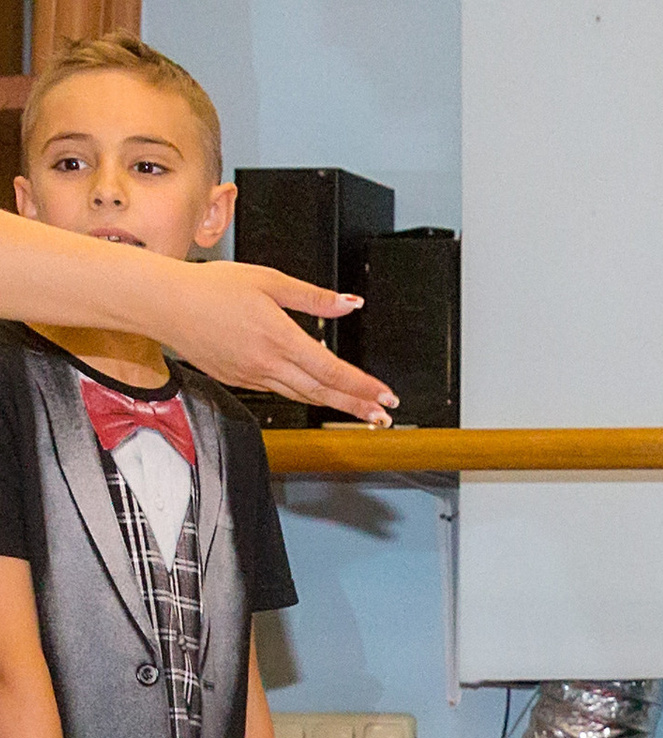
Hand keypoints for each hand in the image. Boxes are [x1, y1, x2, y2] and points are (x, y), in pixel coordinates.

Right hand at [156, 261, 396, 425]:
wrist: (161, 302)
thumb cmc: (209, 286)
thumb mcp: (267, 280)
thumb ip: (312, 297)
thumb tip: (349, 304)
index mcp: (278, 336)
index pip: (332, 370)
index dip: (363, 386)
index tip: (386, 396)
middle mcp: (267, 362)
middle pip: (323, 392)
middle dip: (357, 405)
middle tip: (383, 416)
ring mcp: (252, 376)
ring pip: (303, 396)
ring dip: (335, 405)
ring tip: (361, 411)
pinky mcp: (239, 381)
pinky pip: (280, 391)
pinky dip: (304, 394)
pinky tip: (318, 393)